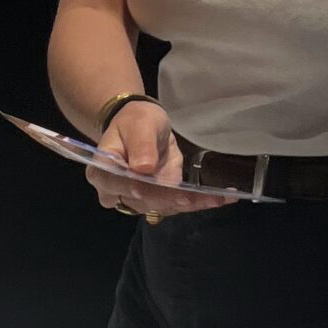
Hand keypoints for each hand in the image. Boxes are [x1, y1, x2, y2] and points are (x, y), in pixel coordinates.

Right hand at [88, 101, 228, 220]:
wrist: (141, 128)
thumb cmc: (135, 122)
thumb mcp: (139, 124)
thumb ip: (140, 145)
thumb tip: (143, 169)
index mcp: (103, 172)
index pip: (120, 185)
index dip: (141, 188)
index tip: (164, 186)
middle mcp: (115, 193)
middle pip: (143, 200)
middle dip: (172, 198)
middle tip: (200, 197)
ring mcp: (135, 200)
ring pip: (162, 206)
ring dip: (192, 203)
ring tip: (221, 197)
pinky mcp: (155, 201)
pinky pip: (175, 204)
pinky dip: (198, 202)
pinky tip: (224, 198)